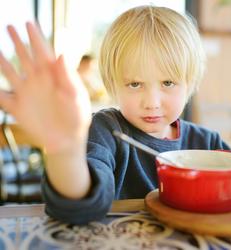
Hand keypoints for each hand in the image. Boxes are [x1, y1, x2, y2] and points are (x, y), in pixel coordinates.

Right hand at [0, 22, 90, 153]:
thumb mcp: (77, 97)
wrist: (68, 140)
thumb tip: (61, 54)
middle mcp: (38, 82)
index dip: (36, 38)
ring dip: (1, 61)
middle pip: (25, 57)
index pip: (43, 53)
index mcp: (54, 78)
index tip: (29, 23)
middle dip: (18, 42)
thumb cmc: (77, 118)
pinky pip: (0, 97)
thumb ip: (68, 77)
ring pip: (10, 73)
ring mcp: (26, 94)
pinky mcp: (17, 108)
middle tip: (10, 26)